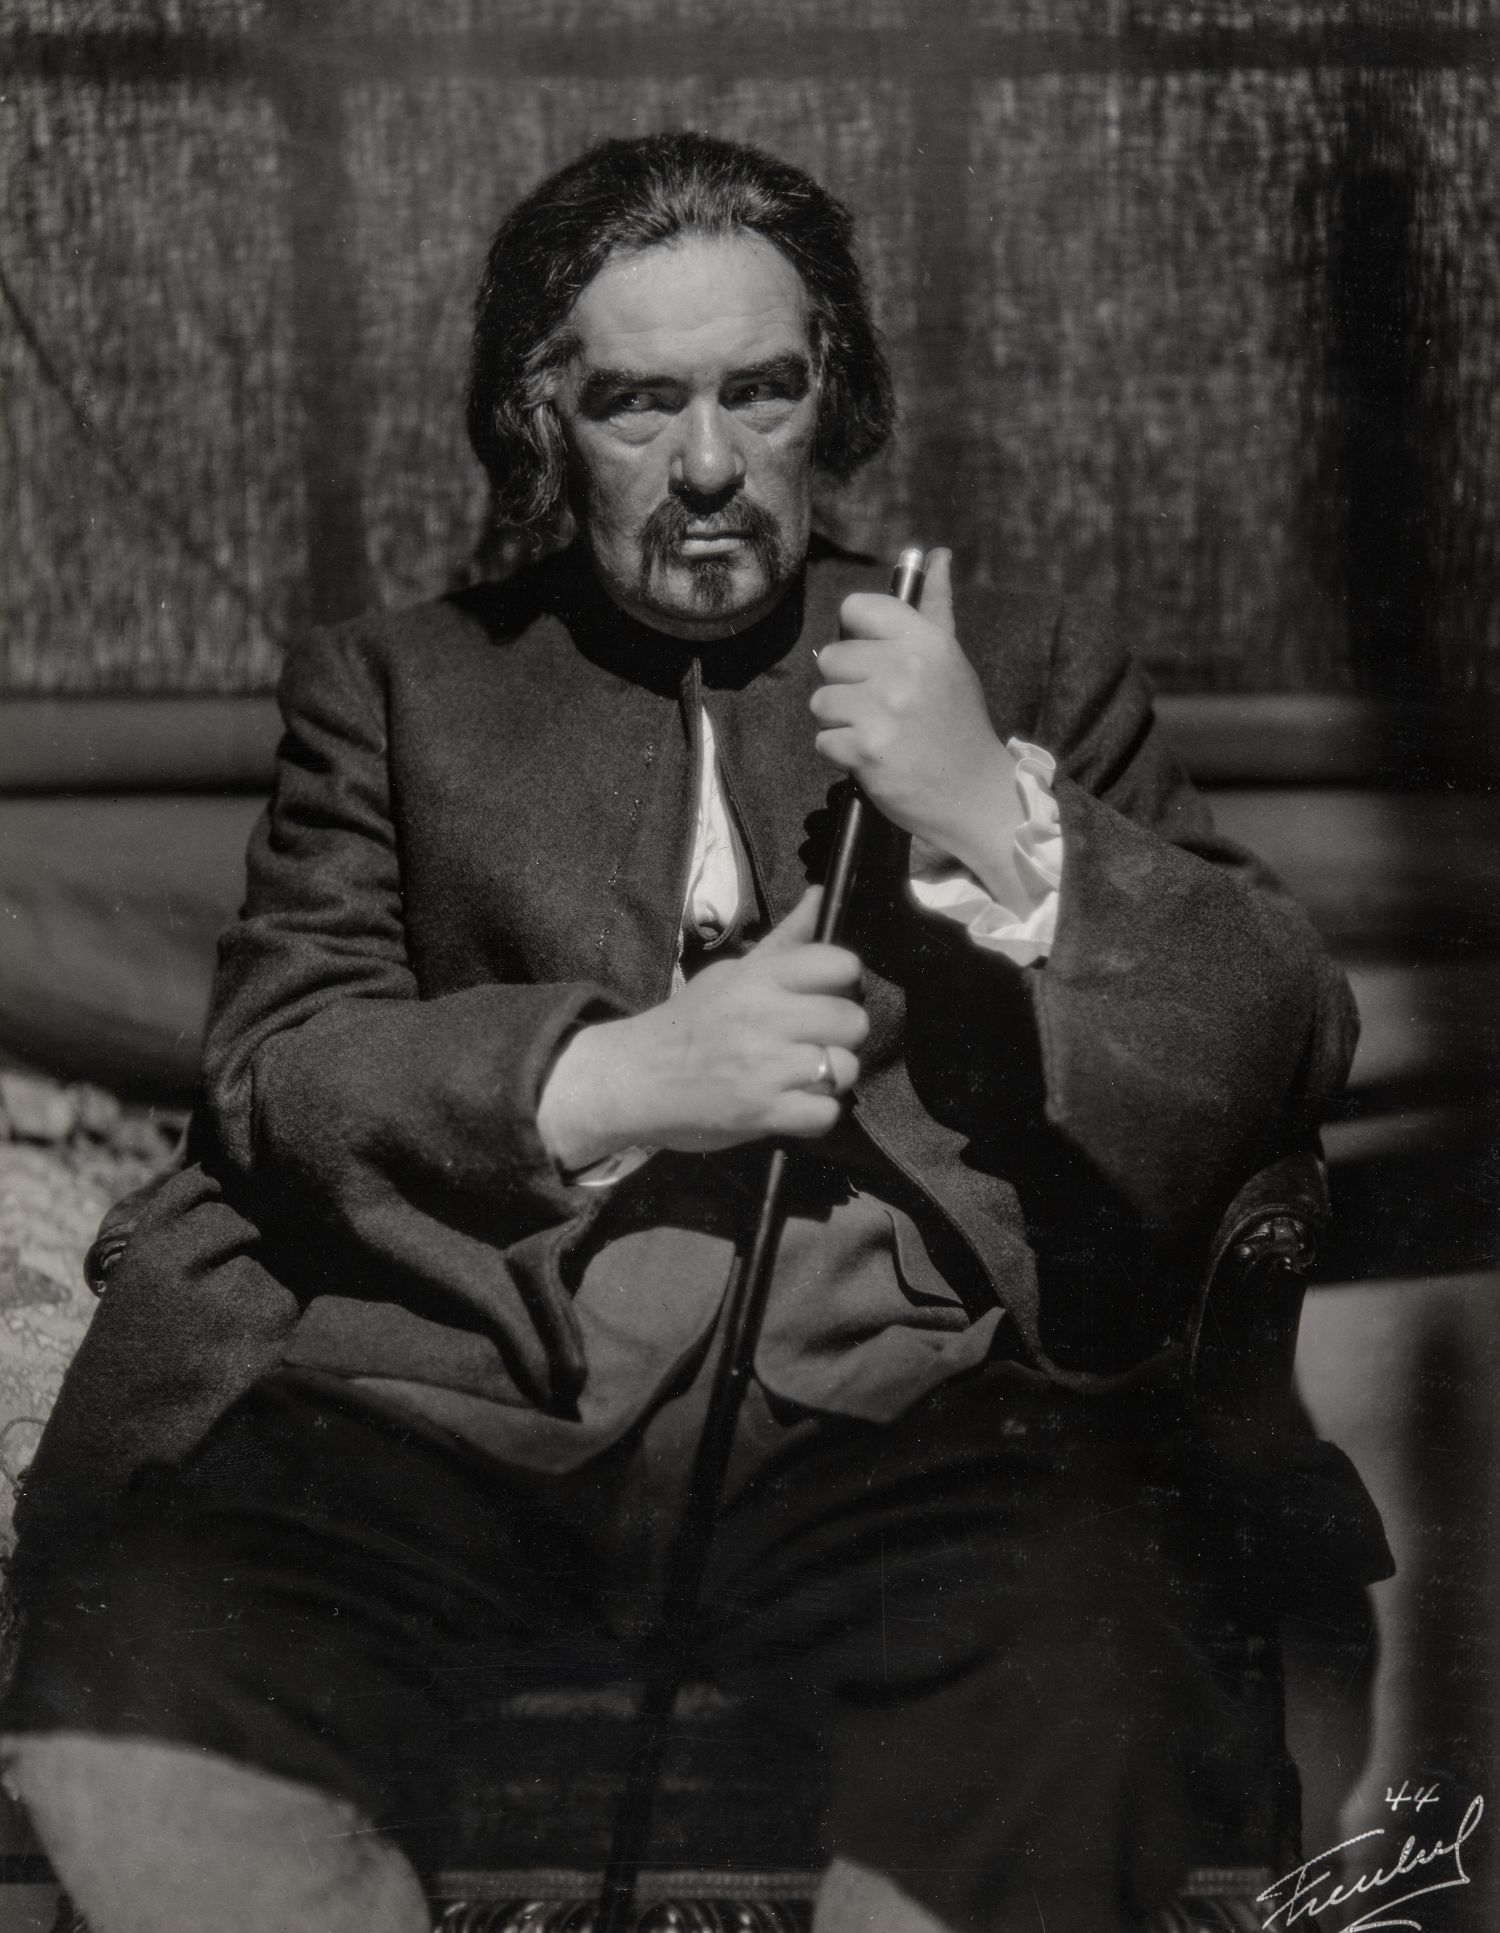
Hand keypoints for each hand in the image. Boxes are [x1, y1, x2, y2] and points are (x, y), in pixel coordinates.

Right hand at [536, 888, 867, 1170]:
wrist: (634, 1078)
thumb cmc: (688, 1023)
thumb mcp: (732, 974)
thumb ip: (785, 939)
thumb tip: (821, 894)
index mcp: (758, 979)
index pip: (839, 963)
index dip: (846, 981)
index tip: (828, 994)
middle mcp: (765, 1018)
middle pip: (852, 1020)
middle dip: (842, 1033)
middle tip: (816, 1040)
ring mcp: (765, 1068)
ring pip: (845, 1068)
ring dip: (831, 1077)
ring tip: (804, 1075)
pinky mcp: (762, 1113)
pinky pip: (826, 1115)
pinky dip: (816, 1115)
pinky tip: (794, 1103)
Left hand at [810, 549, 1024, 888]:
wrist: (975, 793)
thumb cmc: (958, 723)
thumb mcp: (951, 660)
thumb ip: (936, 607)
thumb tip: (937, 555)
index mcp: (925, 640)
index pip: (857, 608)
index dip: (857, 635)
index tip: (875, 660)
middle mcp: (905, 668)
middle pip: (830, 658)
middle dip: (848, 686)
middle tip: (883, 708)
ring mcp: (884, 710)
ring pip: (821, 700)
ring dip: (841, 721)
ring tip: (878, 733)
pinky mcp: (866, 749)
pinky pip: (823, 739)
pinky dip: (842, 753)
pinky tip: (874, 757)